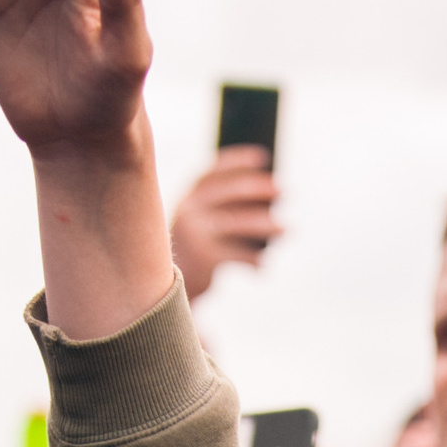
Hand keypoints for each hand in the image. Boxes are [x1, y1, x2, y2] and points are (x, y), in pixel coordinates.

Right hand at [172, 147, 281, 301]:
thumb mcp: (197, 225)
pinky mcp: (204, 258)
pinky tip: (264, 266)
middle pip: (230, 191)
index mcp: (188, 198)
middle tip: (284, 189)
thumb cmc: (190, 253)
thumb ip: (218, 208)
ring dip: (267, 225)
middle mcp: (190, 210)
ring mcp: (196, 233)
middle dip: (259, 188)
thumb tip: (264, 192)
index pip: (214, 171)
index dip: (238, 161)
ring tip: (287, 230)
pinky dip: (254, 260)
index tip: (263, 156)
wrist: (159, 290)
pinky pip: (238, 254)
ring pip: (239, 223)